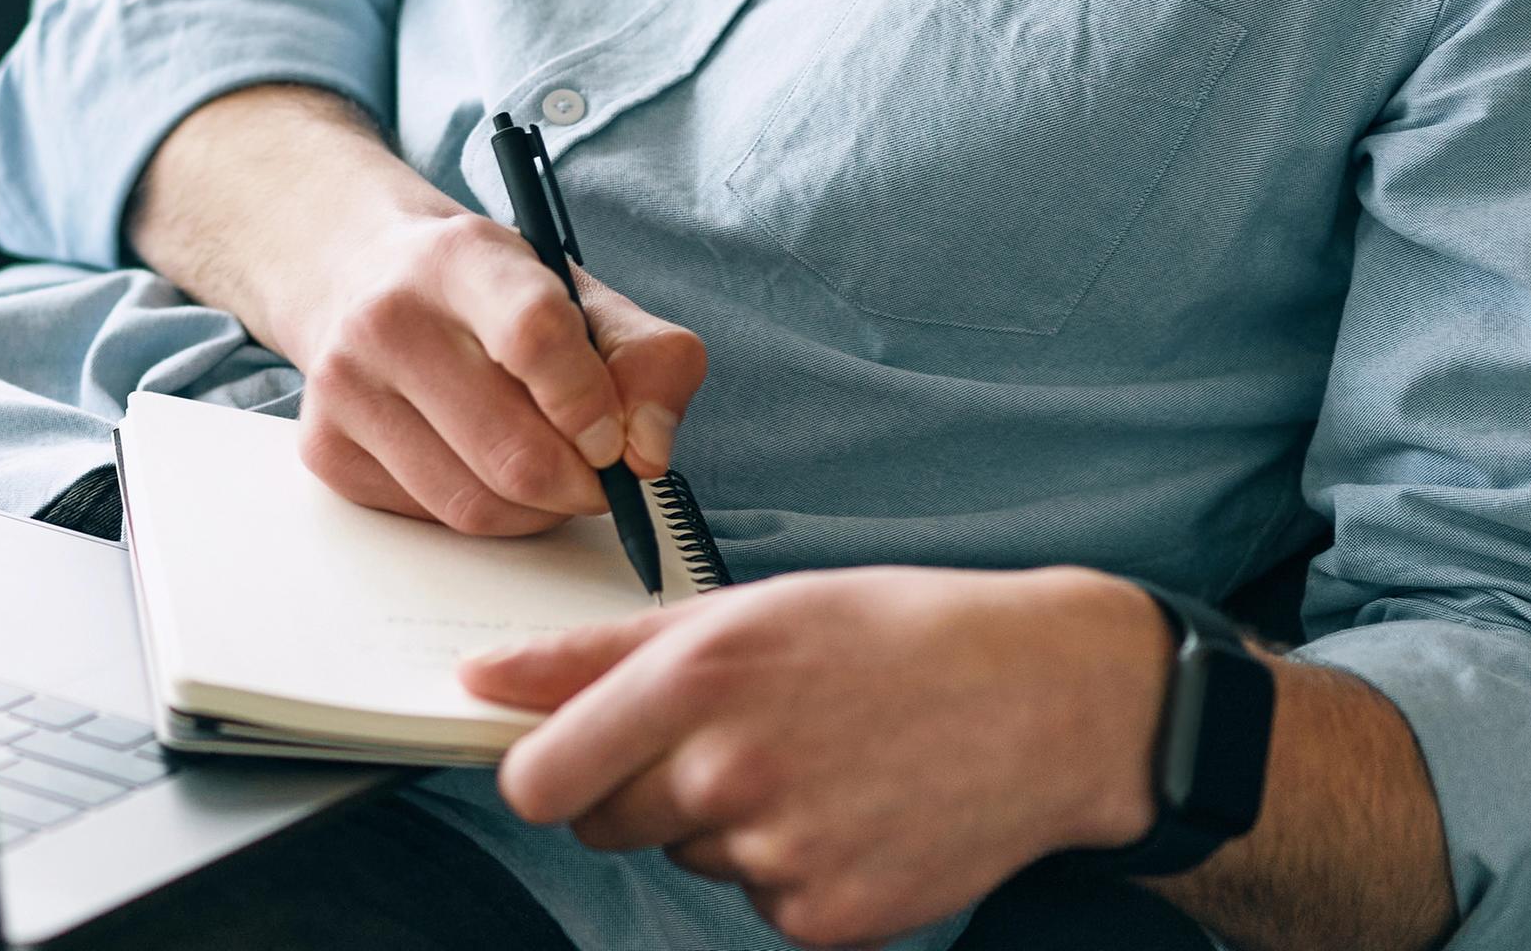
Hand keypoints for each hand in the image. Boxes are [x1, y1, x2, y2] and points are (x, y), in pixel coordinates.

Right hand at [281, 208, 707, 534]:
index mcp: (462, 259)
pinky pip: (433, 520)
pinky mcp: (326, 448)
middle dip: (578, 483)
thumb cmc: (484, 293)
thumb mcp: (576, 294)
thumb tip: (648, 452)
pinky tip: (485, 470)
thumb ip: (647, 359)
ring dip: (536, 510)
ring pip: (473, 503)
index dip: (590, 403)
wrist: (359, 273)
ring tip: (549, 474)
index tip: (613, 437)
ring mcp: (345, 388)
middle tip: (597, 475)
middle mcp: (388, 318)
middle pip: (511, 450)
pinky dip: (484, 515)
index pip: (534, 336)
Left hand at [463, 565, 1173, 947]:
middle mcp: (728, 773)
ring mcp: (778, 855)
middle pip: (604, 825)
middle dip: (643, 788)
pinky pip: (759, 901)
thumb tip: (481, 678)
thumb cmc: (893, 637)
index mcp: (696, 680)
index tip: (569, 759)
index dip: (546, 772)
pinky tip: (853, 811)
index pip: (540, 780)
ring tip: (819, 760)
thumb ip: (599, 652)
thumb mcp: (746, 610)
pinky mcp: (825, 920)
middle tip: (737, 737)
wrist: (1049, 701)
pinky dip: (793, 868)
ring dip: (728, 822)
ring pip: (689, 857)